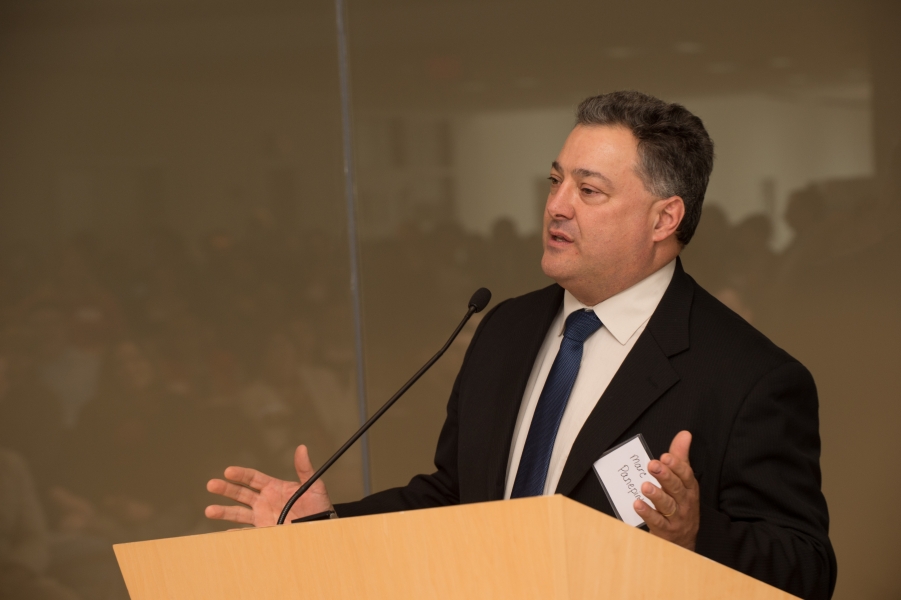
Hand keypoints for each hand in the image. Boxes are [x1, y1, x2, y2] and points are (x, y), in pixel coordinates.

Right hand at [205, 444, 332, 526]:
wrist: (321, 528)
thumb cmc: (318, 506)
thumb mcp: (313, 486)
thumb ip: (305, 469)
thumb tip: (302, 448)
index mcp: (273, 487)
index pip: (252, 478)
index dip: (240, 474)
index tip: (229, 471)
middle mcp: (264, 501)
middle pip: (240, 493)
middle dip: (226, 489)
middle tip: (212, 484)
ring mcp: (262, 517)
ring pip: (239, 513)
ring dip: (224, 511)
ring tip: (210, 510)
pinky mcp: (264, 532)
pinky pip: (247, 533)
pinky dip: (236, 533)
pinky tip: (225, 532)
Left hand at [634, 430, 699, 550]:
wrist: (684, 541)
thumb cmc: (682, 504)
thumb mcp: (683, 481)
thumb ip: (681, 457)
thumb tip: (684, 434)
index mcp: (689, 489)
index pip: (686, 476)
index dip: (677, 466)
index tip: (665, 456)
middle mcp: (685, 503)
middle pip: (676, 489)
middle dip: (665, 476)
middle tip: (652, 465)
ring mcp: (676, 518)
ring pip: (667, 506)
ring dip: (656, 495)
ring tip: (645, 486)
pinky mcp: (665, 531)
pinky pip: (657, 522)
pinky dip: (647, 513)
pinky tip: (637, 504)